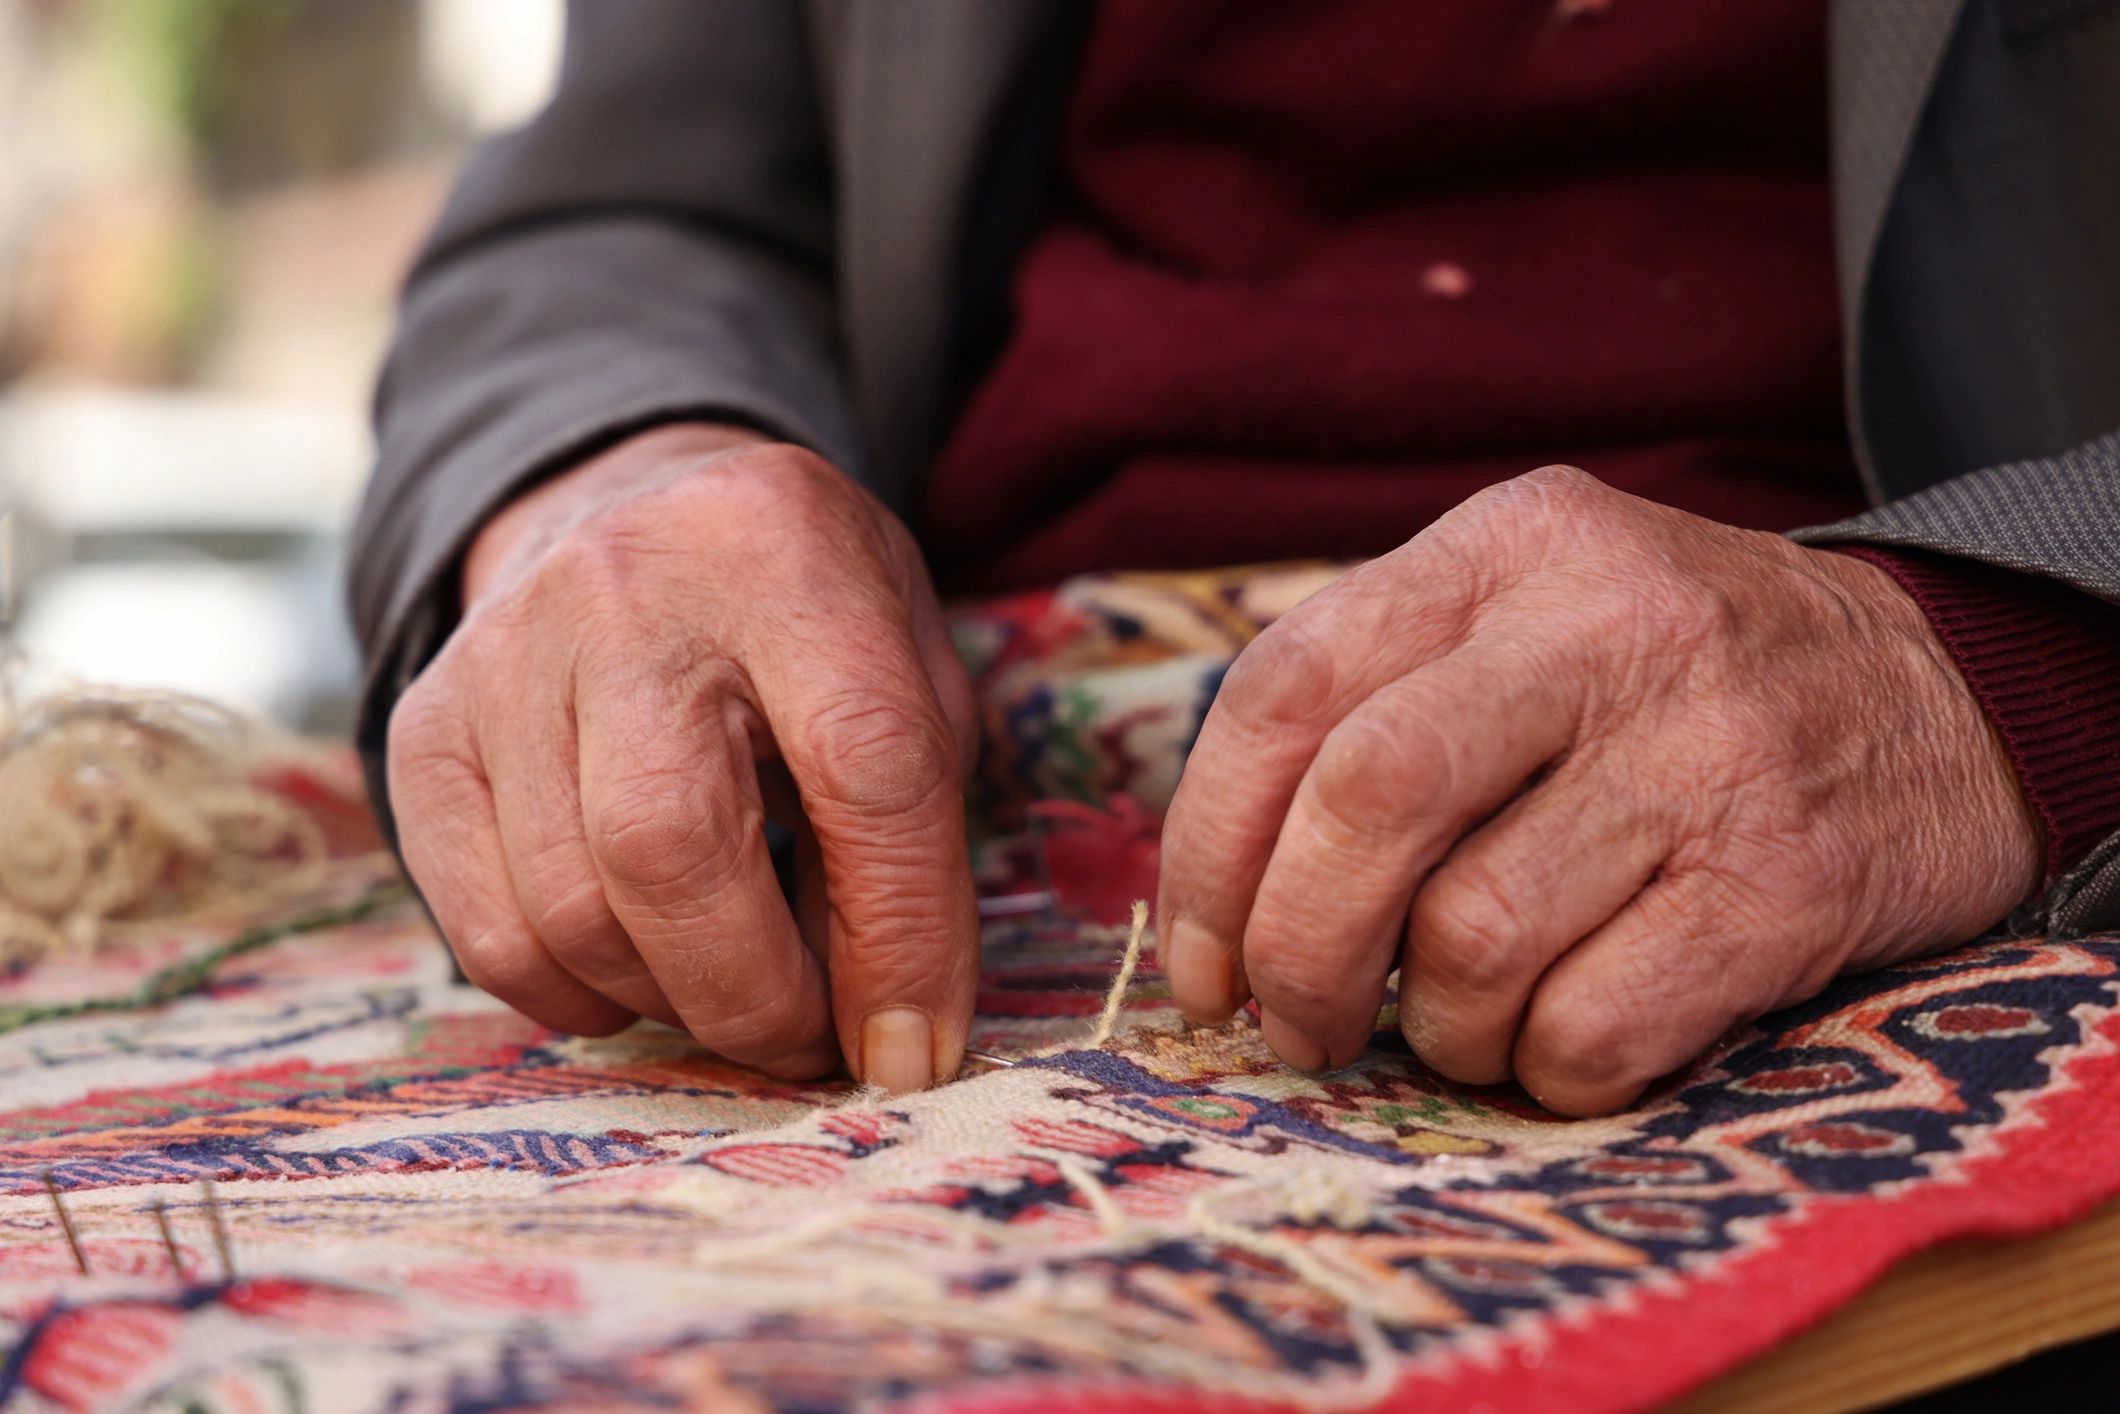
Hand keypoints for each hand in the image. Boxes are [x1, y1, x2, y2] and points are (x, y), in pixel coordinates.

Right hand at [388, 425, 979, 1089]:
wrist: (635, 502)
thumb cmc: (800, 614)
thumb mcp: (905, 667)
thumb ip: (913, 831)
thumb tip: (893, 1033)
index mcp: (790, 555)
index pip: (866, 767)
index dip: (901, 935)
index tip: (914, 1049)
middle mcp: (627, 592)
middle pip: (669, 848)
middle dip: (756, 995)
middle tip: (812, 1042)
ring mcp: (503, 658)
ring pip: (568, 910)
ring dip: (672, 1004)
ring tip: (738, 992)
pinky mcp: (424, 732)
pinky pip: (487, 931)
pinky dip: (577, 997)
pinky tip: (639, 972)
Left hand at [1156, 466, 2039, 1114]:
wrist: (1938, 695)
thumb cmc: (1665, 683)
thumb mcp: (1526, 613)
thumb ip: (1377, 699)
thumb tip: (1218, 903)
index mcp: (1508, 544)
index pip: (1285, 686)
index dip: (1207, 848)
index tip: (1200, 964)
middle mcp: (1604, 625)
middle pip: (1368, 801)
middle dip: (1296, 950)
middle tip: (1297, 1026)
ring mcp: (1707, 749)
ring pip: (1475, 936)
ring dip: (1435, 1026)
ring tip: (1462, 1022)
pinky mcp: (1787, 882)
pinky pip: (1592, 1027)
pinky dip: (1543, 1070)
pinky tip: (1562, 1041)